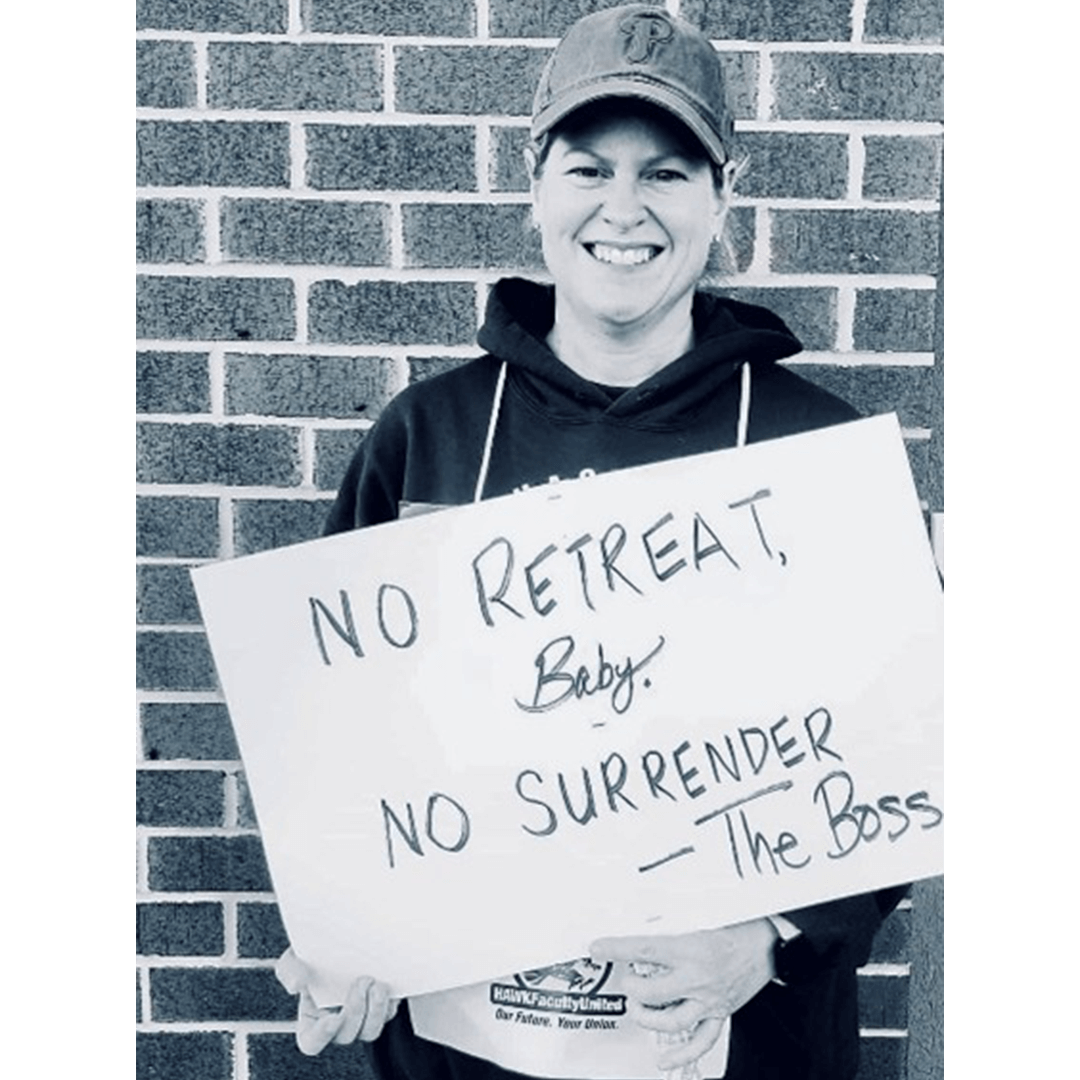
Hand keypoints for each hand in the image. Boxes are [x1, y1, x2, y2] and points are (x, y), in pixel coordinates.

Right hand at [275, 947, 398, 1055]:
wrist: (339, 939)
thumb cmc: (311, 958)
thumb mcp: (292, 960)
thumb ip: (289, 971)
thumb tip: (297, 985)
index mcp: (310, 1021)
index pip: (313, 1042)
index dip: (322, 1035)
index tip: (333, 1018)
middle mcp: (336, 1026)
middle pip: (347, 1035)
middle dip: (356, 1011)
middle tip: (362, 981)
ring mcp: (359, 1019)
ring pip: (371, 1031)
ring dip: (377, 1010)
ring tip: (378, 984)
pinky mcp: (379, 1008)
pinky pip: (388, 1014)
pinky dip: (391, 1002)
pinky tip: (389, 982)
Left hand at [591, 920, 777, 1071]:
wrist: (769, 942)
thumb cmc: (736, 925)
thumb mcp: (700, 912)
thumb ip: (670, 917)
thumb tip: (640, 915)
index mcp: (691, 948)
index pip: (644, 950)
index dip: (617, 949)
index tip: (599, 948)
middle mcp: (698, 977)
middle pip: (652, 993)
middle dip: (632, 988)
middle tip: (627, 980)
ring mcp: (709, 1000)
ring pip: (672, 1022)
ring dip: (648, 1018)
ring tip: (639, 1009)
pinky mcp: (719, 1013)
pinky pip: (701, 1041)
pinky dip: (682, 1054)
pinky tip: (664, 1060)